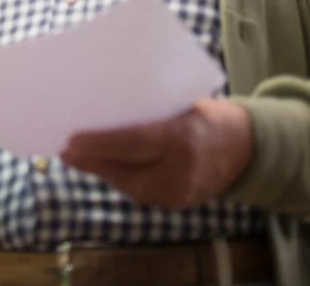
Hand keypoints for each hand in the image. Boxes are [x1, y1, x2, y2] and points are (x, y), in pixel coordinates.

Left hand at [59, 98, 253, 209]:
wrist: (246, 148)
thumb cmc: (206, 115)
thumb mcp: (181, 104)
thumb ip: (147, 110)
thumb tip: (101, 105)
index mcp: (181, 138)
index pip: (132, 143)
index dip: (98, 144)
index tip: (70, 139)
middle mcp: (180, 170)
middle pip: (124, 170)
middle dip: (90, 160)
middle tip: (63, 149)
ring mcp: (179, 192)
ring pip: (128, 186)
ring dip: (100, 171)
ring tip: (75, 158)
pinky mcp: (177, 204)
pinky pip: (140, 193)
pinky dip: (119, 179)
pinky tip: (101, 167)